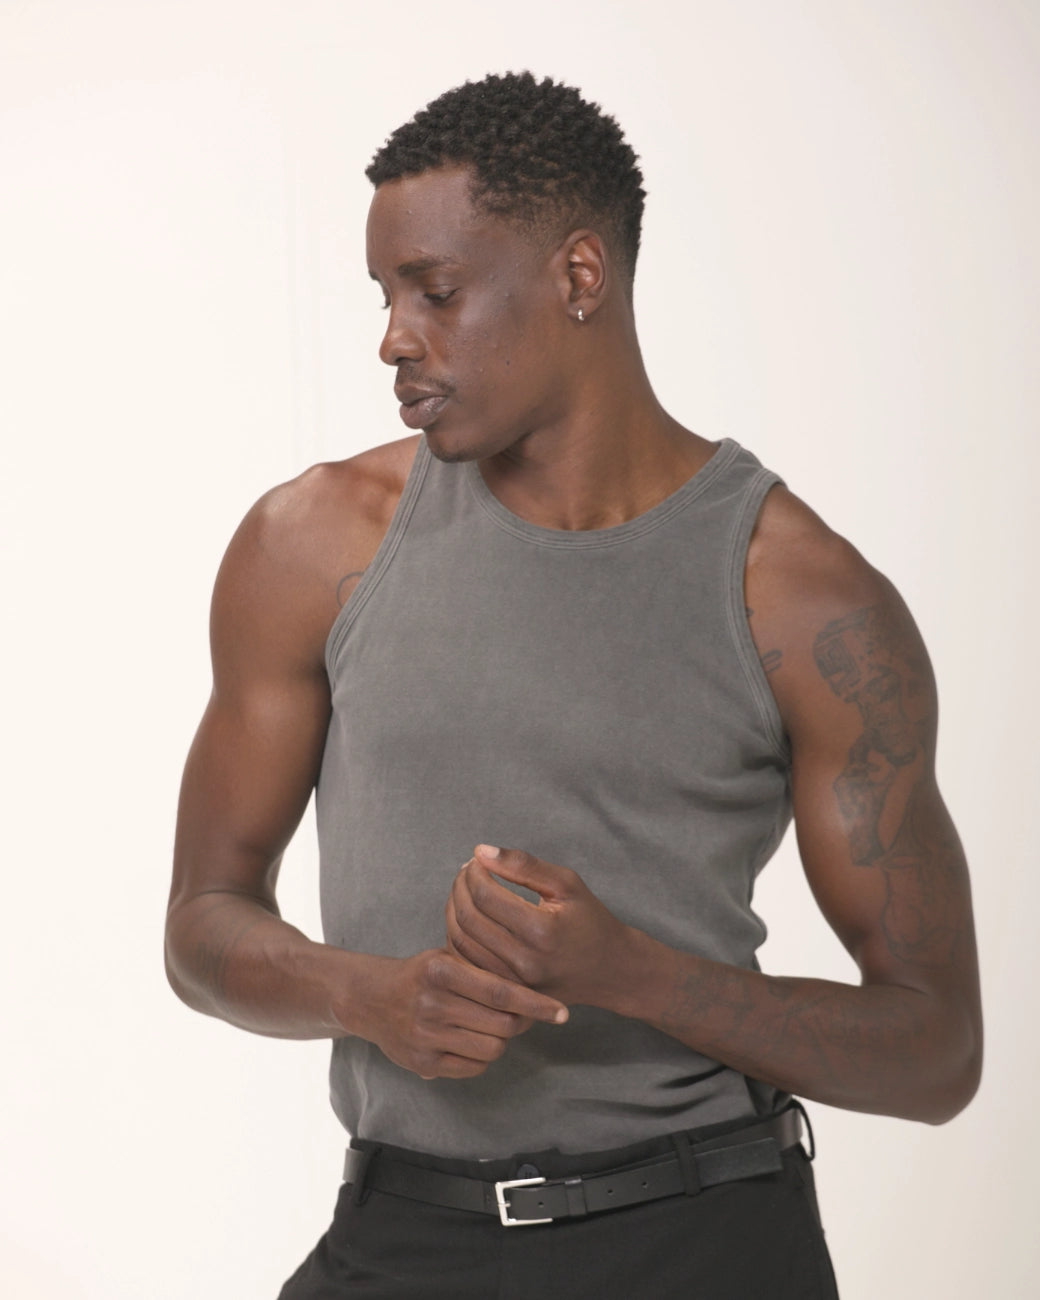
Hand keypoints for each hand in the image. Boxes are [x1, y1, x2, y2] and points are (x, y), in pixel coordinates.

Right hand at [362, 947, 567, 1080]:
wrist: (372, 997)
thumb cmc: (422, 975)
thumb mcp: (448, 958)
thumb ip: (486, 971)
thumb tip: (537, 993)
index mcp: (442, 970)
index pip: (502, 992)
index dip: (536, 1004)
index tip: (562, 1012)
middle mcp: (432, 1003)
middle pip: (503, 1024)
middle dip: (521, 1022)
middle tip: (523, 1016)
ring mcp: (426, 1036)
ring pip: (493, 1048)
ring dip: (502, 1040)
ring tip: (492, 1026)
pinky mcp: (422, 1063)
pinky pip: (474, 1067)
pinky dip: (483, 1056)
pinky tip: (474, 1040)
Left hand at [446, 845, 634, 1008]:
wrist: (610, 970)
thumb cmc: (590, 920)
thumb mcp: (566, 883)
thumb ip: (524, 865)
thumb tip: (481, 850)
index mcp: (541, 930)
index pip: (486, 895)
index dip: (473, 872)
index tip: (477, 860)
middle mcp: (524, 961)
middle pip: (469, 919)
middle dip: (460, 888)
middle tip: (466, 872)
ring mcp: (513, 981)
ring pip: (461, 942)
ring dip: (455, 910)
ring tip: (465, 889)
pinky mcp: (507, 991)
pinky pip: (468, 961)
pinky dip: (460, 935)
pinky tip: (469, 915)